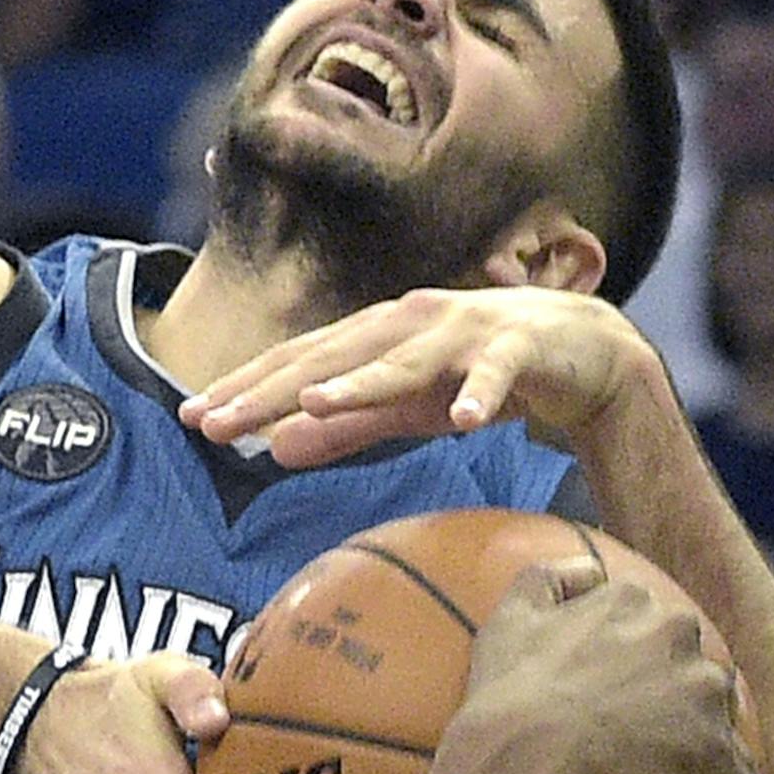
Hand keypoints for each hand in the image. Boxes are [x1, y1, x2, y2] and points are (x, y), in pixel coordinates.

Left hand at [177, 287, 662, 467]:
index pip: (297, 364)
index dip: (244, 389)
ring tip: (315, 405)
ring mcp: (465, 331)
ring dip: (363, 382)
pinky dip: (481, 393)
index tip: (193, 417)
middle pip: (331, 359)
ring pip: (406, 360)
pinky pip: (496, 374)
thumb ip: (342, 428)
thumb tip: (273, 451)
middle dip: (271, 390)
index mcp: (374, 335)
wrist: (581, 352)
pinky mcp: (520, 349)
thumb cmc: (475, 374)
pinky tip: (463, 420)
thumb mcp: (402, 407)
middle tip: (217, 421)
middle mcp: (409, 322)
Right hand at [457, 559, 767, 773]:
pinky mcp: (716, 758)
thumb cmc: (503, 699)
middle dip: (686, 721)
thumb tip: (587, 570)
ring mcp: (704, 697)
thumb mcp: (507, 621)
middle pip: (703, 681)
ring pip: (731, 738)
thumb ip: (547, 578)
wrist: (515, 764)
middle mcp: (682, 637)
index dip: (650, 676)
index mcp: (635, 602)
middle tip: (648, 767)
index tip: (627, 713)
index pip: (663, 635)